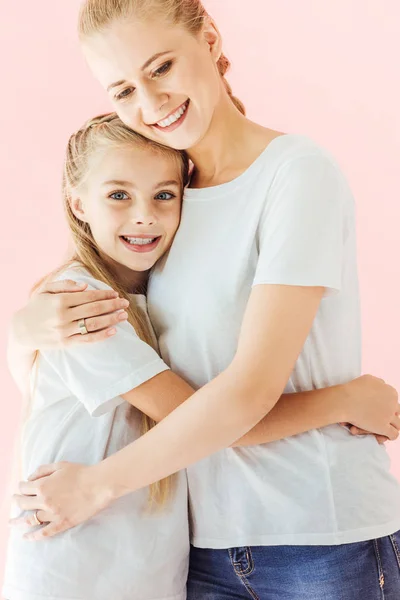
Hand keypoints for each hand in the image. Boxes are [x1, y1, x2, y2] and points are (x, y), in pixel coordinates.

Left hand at [10, 462, 112, 539]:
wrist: (98, 485)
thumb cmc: (81, 473)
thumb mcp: (60, 465)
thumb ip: (42, 470)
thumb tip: (30, 478)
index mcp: (43, 485)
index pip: (24, 488)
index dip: (21, 487)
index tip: (21, 487)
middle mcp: (44, 501)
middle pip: (23, 503)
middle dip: (16, 501)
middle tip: (14, 500)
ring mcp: (52, 514)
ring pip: (30, 519)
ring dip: (18, 521)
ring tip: (11, 522)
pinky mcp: (62, 523)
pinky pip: (44, 533)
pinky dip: (33, 536)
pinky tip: (25, 537)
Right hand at [14, 280, 129, 349]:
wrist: (22, 330)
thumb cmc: (37, 306)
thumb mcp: (46, 290)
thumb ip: (65, 285)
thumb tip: (85, 285)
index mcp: (60, 300)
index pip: (88, 297)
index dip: (104, 295)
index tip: (115, 293)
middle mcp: (63, 316)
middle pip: (94, 310)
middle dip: (112, 305)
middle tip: (125, 303)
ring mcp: (65, 331)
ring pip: (93, 324)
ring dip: (111, 319)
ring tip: (124, 315)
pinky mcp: (65, 343)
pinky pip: (87, 339)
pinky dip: (101, 335)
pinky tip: (113, 331)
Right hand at [343, 374, 399, 440]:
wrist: (345, 400)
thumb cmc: (354, 388)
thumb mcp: (370, 379)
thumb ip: (379, 383)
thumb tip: (382, 386)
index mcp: (391, 392)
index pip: (394, 401)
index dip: (386, 405)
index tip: (377, 408)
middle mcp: (393, 404)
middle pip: (397, 412)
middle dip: (390, 415)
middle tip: (378, 417)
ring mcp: (389, 416)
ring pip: (398, 425)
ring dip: (390, 426)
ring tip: (379, 427)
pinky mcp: (383, 427)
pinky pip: (394, 435)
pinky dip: (389, 436)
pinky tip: (381, 435)